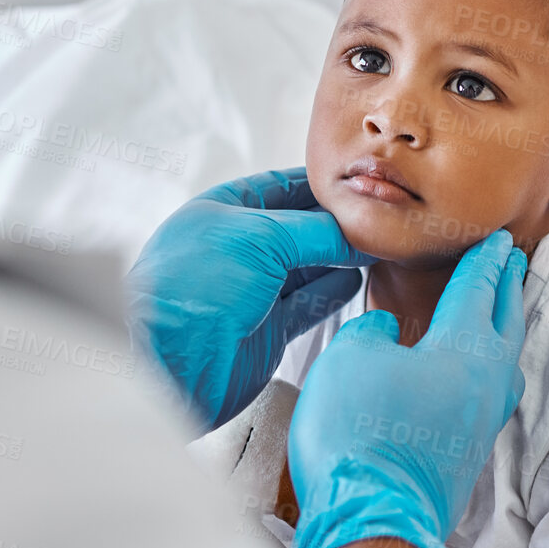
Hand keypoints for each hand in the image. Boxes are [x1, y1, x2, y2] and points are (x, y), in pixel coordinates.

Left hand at [125, 167, 377, 430]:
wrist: (170, 364)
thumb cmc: (195, 289)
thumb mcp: (261, 239)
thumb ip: (316, 232)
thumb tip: (359, 234)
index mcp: (223, 212)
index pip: (280, 186)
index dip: (319, 185)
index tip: (359, 183)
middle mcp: (238, 248)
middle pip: (299, 227)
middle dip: (336, 223)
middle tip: (378, 217)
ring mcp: (254, 289)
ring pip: (308, 266)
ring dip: (340, 257)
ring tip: (377, 246)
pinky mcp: (268, 328)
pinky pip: (309, 303)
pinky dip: (333, 291)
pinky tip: (356, 280)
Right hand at [288, 228, 528, 547]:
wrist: (373, 519)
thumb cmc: (358, 432)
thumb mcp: (349, 357)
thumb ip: (372, 330)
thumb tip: (388, 330)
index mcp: (464, 345)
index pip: (480, 287)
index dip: (486, 259)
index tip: (499, 240)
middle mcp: (487, 379)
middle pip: (506, 320)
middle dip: (507, 287)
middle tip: (511, 262)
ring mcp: (484, 420)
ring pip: (505, 359)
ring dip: (505, 328)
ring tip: (498, 312)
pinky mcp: (470, 452)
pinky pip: (491, 392)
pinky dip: (488, 367)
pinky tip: (472, 373)